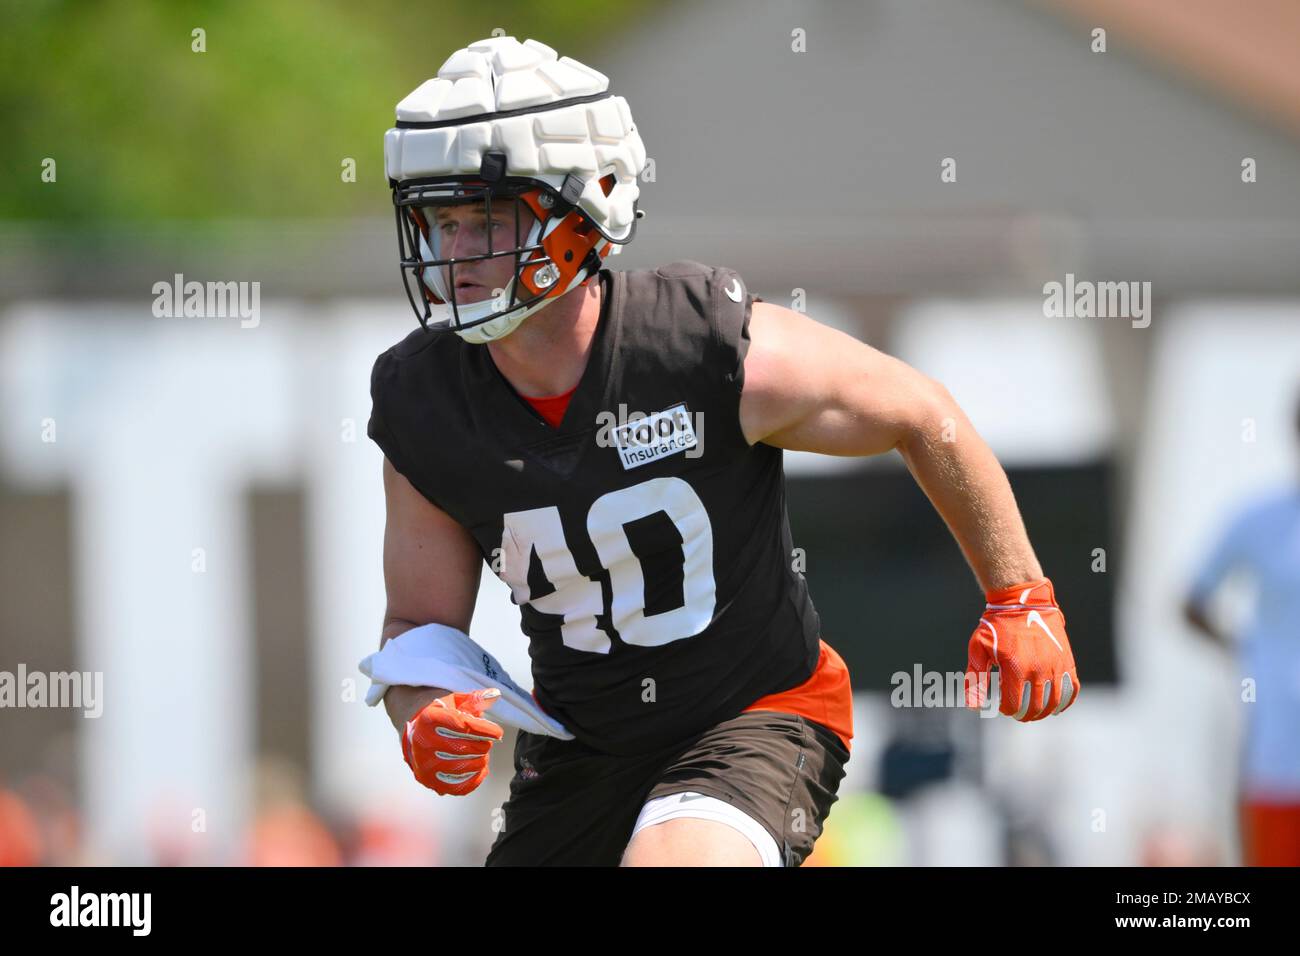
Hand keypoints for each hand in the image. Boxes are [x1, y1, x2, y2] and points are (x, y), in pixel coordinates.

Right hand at [401, 688, 504, 794]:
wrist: (417, 735)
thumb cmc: (440, 717)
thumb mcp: (454, 703)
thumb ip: (475, 699)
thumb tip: (495, 694)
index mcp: (428, 720)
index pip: (463, 725)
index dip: (484, 729)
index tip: (497, 732)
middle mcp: (424, 743)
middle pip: (466, 747)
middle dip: (483, 744)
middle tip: (485, 741)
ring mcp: (426, 765)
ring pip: (467, 766)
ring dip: (480, 759)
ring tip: (479, 752)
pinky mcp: (431, 781)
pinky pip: (462, 785)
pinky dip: (475, 777)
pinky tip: (477, 766)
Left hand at [965, 578, 1079, 720]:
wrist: (1023, 602)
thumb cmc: (996, 626)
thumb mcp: (979, 649)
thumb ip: (976, 679)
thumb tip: (973, 707)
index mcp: (1015, 667)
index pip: (1014, 705)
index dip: (1007, 710)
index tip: (1002, 705)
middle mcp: (1038, 669)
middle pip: (1035, 707)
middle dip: (1023, 714)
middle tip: (1016, 711)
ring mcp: (1056, 666)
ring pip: (1054, 703)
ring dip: (1043, 712)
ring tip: (1033, 711)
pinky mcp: (1067, 662)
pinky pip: (1072, 690)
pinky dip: (1064, 702)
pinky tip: (1054, 706)